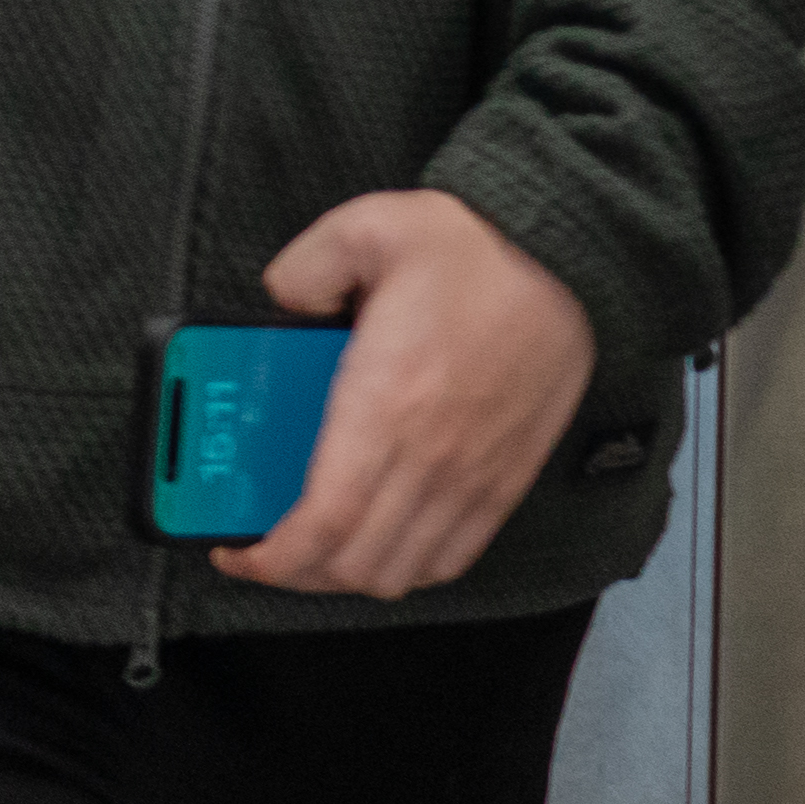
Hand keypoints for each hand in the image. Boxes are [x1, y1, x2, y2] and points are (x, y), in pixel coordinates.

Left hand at [214, 189, 599, 603]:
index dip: (271, 558)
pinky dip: (410, 568)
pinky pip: (456, 557)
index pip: (324, 523)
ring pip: (403, 571)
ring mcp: (475, 476)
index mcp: (385, 405)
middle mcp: (431, 456)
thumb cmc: (474, 249)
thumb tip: (280, 302)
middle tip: (263, 546)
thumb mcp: (366, 229)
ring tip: (315, 549)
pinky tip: (381, 540)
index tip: (235, 551)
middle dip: (295, 573)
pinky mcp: (508, 480)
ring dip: (349, 574)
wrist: (569, 261)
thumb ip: (301, 269)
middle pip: (355, 563)